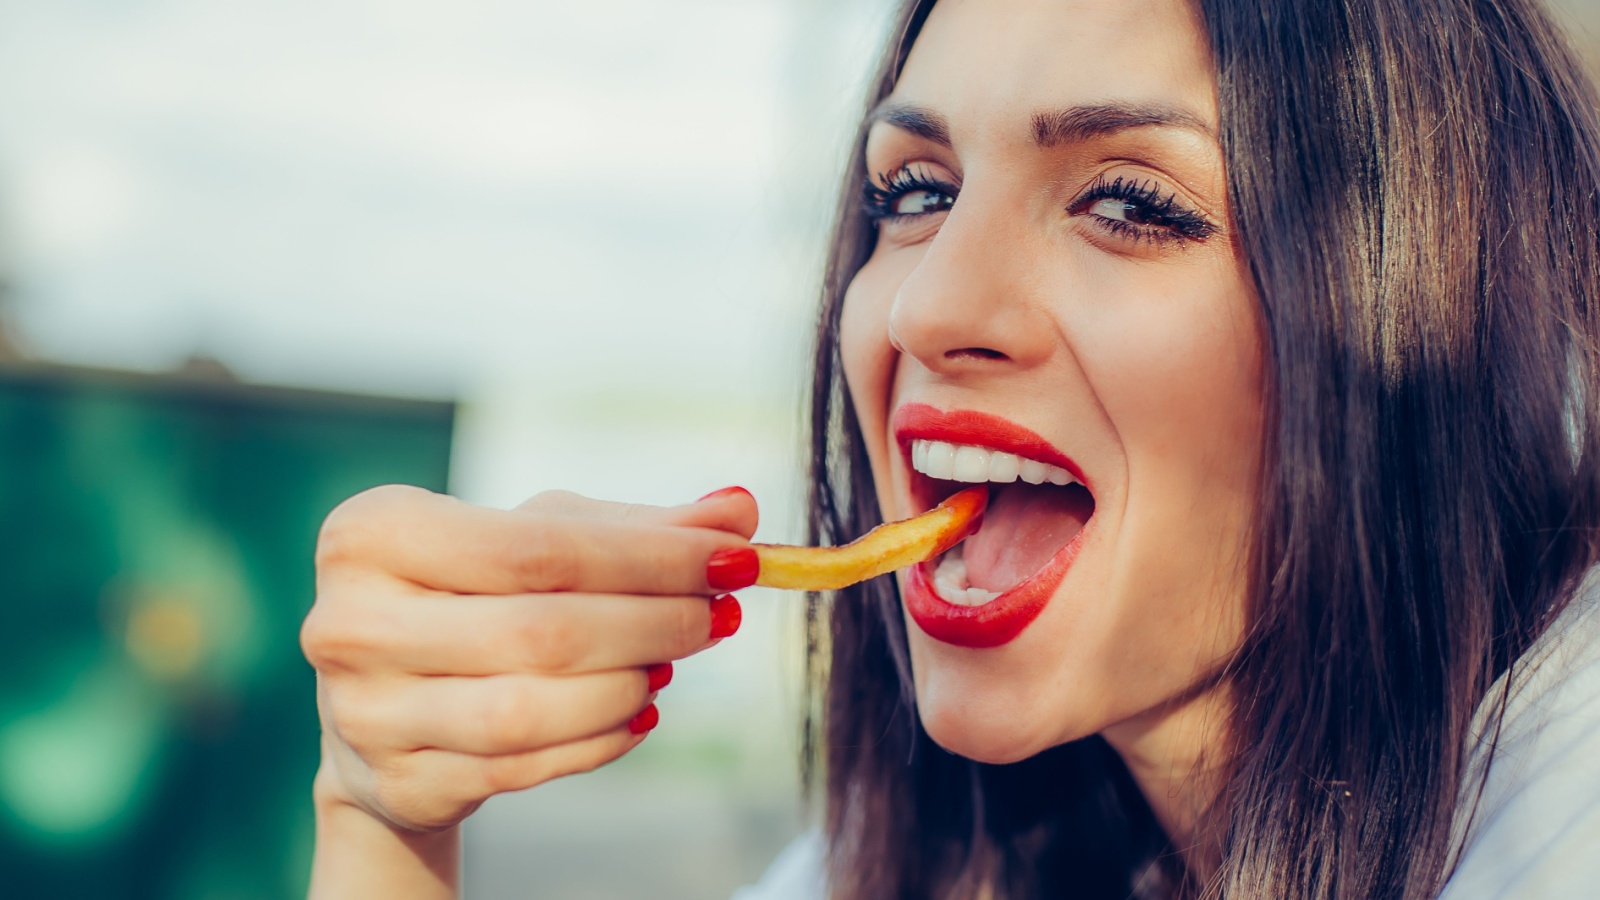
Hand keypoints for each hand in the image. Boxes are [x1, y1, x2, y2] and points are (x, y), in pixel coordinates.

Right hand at [301, 484, 757, 834]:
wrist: (386, 706)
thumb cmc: (474, 595)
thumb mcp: (542, 541)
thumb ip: (639, 526)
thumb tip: (738, 510)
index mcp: (373, 534)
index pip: (537, 546)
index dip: (650, 556)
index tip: (735, 556)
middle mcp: (351, 622)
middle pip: (542, 629)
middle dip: (654, 621)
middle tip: (721, 613)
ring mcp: (366, 713)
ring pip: (532, 709)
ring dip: (630, 684)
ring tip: (673, 661)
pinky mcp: (398, 782)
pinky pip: (526, 766)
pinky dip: (601, 738)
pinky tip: (639, 710)